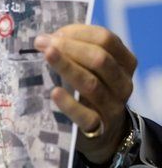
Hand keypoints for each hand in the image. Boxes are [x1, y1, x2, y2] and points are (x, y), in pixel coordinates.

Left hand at [34, 24, 136, 164]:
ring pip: (91, 84)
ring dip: (67, 67)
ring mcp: (113, 106)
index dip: (79, 33)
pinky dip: (69, 103)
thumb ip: (77, 51)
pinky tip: (55, 92)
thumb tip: (48, 39)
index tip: (53, 34)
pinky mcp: (98, 127)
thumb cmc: (92, 91)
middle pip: (100, 59)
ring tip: (46, 55)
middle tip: (41, 43)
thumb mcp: (92, 70)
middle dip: (69, 48)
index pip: (107, 40)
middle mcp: (123, 83)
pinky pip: (85, 115)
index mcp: (125, 63)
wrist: (105, 133)